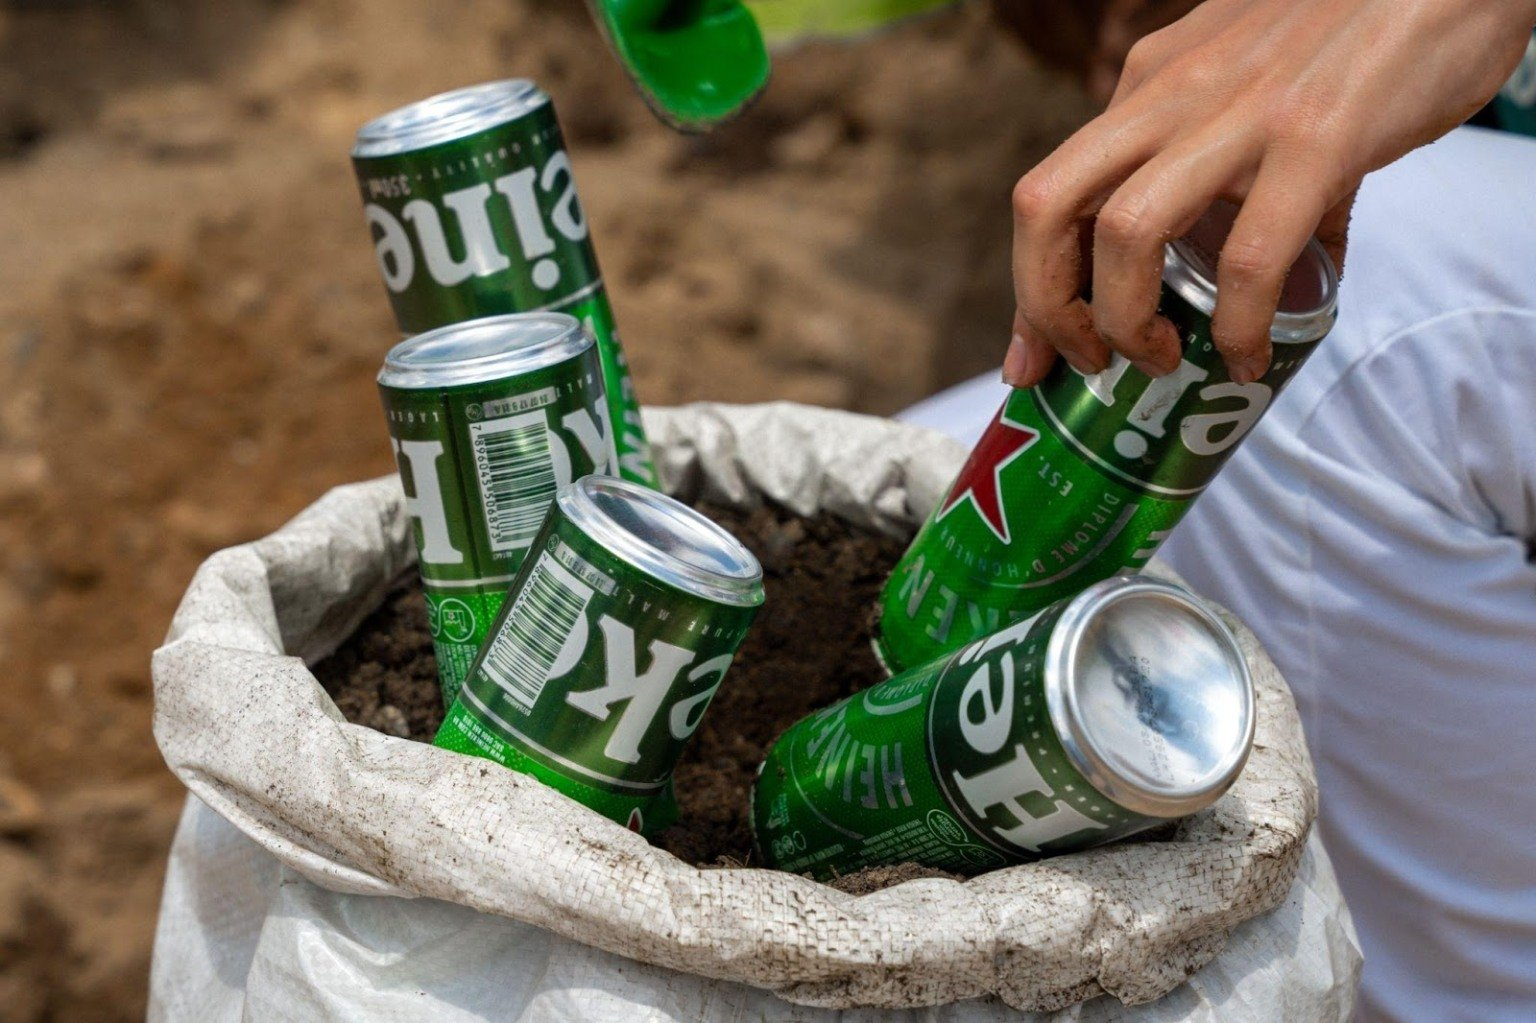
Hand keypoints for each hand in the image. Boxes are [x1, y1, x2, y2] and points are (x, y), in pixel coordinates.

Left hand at [1004, 0, 1535, 386]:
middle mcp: (1171, 94)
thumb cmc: (1356, 28)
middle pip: (1047, 207)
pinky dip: (1237, 327)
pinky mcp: (1317, 137)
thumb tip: (1250, 285)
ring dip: (1125, 321)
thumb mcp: (1250, 83)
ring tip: (1162, 360)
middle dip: (1047, 307)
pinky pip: (1250, 257)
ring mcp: (1238, 114)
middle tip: (1088, 362)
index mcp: (1149, 83)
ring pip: (1126, 233)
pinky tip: (1248, 355)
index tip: (1030, 357)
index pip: (1050, 194)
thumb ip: (1228, 167)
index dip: (1029, 289)